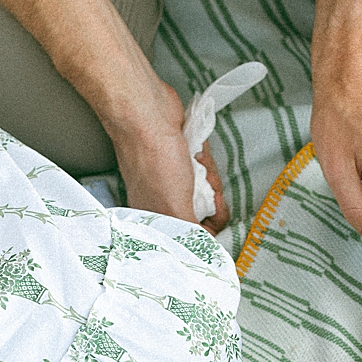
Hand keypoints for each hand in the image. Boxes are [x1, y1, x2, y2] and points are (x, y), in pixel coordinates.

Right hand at [112, 82, 229, 232]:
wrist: (148, 113)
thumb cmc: (154, 159)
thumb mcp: (175, 208)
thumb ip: (192, 233)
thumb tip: (204, 249)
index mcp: (157, 218)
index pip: (192, 237)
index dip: (208, 228)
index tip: (213, 216)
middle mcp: (163, 201)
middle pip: (205, 212)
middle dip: (211, 197)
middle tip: (203, 186)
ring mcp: (174, 179)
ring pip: (208, 189)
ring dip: (209, 175)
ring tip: (197, 164)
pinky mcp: (183, 159)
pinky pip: (206, 167)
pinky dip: (206, 159)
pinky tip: (196, 152)